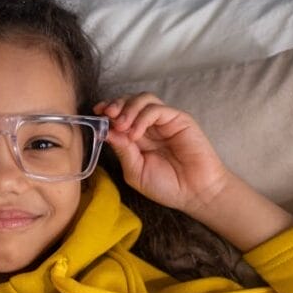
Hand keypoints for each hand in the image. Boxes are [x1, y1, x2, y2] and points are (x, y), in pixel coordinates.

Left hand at [94, 93, 227, 214]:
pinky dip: (142, 117)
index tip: (97, 113)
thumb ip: (122, 150)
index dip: (108, 110)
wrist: (196, 193)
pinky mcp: (179, 119)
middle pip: (129, 101)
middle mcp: (150, 126)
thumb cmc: (167, 186)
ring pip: (143, 99)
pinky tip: (136, 134)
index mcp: (137, 137)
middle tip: (107, 115)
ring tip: (122, 126)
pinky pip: (157, 109)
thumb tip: (105, 132)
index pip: (120, 114)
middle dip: (115, 104)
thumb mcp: (135, 171)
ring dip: (128, 108)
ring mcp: (164, 122)